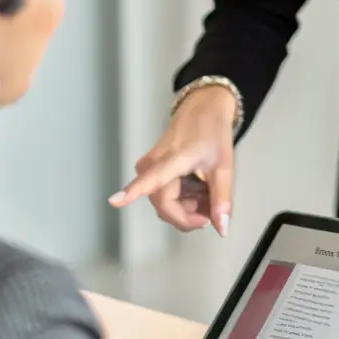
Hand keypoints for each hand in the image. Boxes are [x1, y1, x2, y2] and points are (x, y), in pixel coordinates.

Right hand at [109, 87, 236, 236]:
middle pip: (164, 204)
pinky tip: (195, 187)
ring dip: (186, 206)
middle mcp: (153, 162)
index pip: (152, 179)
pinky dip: (180, 197)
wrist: (203, 108)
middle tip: (211, 207)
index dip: (133, 192)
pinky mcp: (148, 167)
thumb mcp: (224, 167)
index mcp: (173, 158)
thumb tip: (221, 230)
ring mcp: (148, 165)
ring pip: (164, 202)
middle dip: (189, 214)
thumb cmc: (213, 133)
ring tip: (206, 190)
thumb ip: (222, 199)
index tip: (114, 201)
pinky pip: (162, 193)